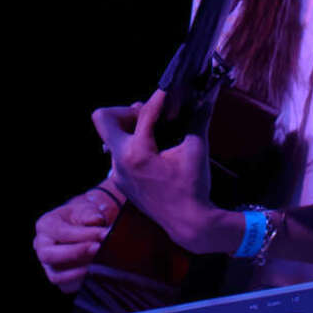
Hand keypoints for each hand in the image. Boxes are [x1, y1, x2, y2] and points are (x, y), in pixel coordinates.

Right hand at [33, 190, 117, 292]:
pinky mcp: (57, 277)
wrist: (81, 224)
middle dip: (76, 253)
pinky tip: (95, 272)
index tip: (103, 234)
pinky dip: (80, 281)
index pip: (61, 232)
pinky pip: (66, 285)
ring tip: (99, 261)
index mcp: (46, 225)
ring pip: (56, 275)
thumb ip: (90, 214)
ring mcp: (46, 264)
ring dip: (79, 270)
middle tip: (98, 248)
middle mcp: (41, 245)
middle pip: (49, 256)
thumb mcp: (86, 208)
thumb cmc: (81, 216)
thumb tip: (96, 221)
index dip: (83, 234)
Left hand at [91, 90, 237, 253]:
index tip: (170, 87)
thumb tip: (207, 96)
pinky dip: (133, 145)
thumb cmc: (192, 187)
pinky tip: (155, 149)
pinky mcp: (121, 182)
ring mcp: (117, 173)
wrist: (188, 224)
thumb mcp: (196, 150)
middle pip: (104, 119)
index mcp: (137, 152)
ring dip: (130, 128)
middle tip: (150, 114)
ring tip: (155, 129)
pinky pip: (119, 154)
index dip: (160, 96)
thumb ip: (199, 119)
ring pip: (111, 138)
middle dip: (126, 110)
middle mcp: (120, 161)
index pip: (144, 112)